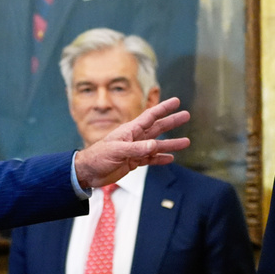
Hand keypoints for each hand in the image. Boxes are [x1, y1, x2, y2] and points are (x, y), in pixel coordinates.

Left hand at [73, 97, 189, 188]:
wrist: (88, 172)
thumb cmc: (98, 157)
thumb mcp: (117, 151)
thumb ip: (137, 148)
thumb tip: (154, 146)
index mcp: (130, 130)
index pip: (151, 116)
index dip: (164, 108)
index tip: (176, 101)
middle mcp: (135, 138)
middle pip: (158, 128)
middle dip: (172, 122)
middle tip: (187, 115)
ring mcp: (135, 150)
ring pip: (157, 145)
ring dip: (171, 143)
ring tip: (186, 142)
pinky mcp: (133, 162)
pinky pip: (151, 159)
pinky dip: (160, 159)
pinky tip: (170, 158)